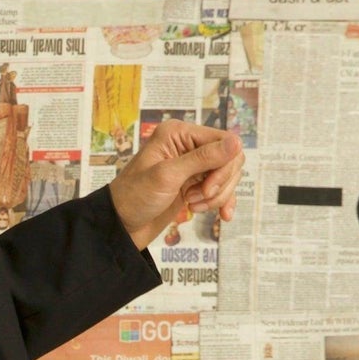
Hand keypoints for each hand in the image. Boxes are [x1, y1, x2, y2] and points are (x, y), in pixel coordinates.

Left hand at [108, 119, 243, 247]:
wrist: (121, 225)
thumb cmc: (135, 197)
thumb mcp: (168, 175)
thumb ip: (203, 158)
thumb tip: (237, 142)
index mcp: (178, 133)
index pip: (224, 140)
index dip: (224, 165)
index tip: (209, 188)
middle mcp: (187, 145)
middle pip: (229, 158)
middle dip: (220, 183)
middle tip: (198, 198)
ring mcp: (192, 166)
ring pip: (227, 176)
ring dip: (217, 195)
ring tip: (193, 205)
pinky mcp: (194, 184)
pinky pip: (221, 189)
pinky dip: (222, 202)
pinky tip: (223, 216)